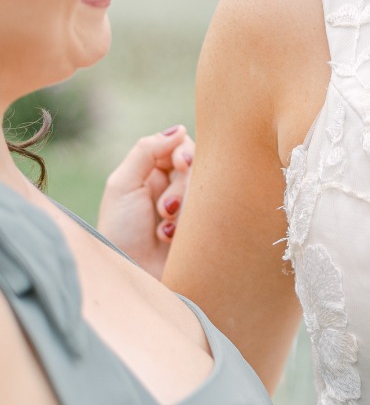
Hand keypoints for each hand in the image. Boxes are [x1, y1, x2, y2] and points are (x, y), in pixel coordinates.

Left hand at [97, 125, 193, 278]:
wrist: (129, 275)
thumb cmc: (119, 231)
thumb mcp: (122, 184)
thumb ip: (146, 150)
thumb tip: (179, 129)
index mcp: (151, 173)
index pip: (179, 147)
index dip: (183, 152)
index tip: (180, 163)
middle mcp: (173, 188)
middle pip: (196, 167)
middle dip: (181, 186)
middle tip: (166, 207)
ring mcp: (189, 210)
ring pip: (206, 190)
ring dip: (183, 209)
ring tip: (164, 231)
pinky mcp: (203, 229)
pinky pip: (214, 214)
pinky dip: (190, 225)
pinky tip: (172, 240)